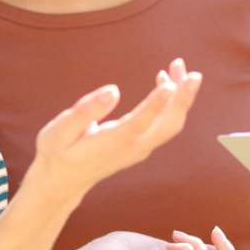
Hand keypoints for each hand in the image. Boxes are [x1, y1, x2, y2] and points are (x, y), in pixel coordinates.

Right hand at [28, 60, 201, 207]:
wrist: (61, 182)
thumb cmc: (57, 152)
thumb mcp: (60, 131)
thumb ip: (86, 111)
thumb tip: (113, 90)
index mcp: (111, 144)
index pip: (139, 124)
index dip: (156, 105)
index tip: (169, 84)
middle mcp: (132, 149)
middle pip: (168, 126)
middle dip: (183, 99)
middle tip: (192, 73)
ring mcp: (139, 149)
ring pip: (170, 125)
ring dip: (180, 97)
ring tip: (178, 67)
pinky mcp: (141, 146)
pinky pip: (165, 125)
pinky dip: (172, 103)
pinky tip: (165, 82)